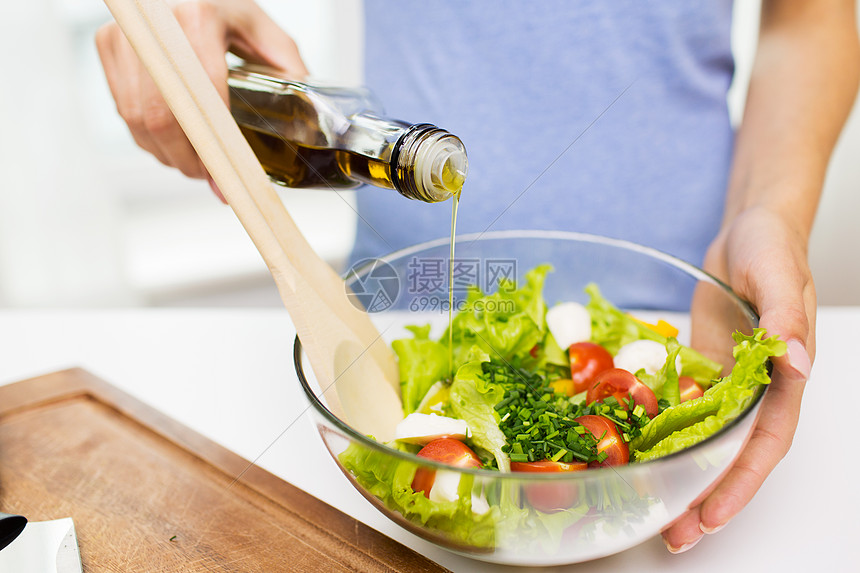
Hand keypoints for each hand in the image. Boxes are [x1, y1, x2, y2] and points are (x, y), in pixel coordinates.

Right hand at [96, 0, 307, 196]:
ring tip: (195, 163)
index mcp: (200, 16)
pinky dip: (149, 137)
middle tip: (210, 177)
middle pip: (162, 117)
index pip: (201, 98)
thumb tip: (298, 129)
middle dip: (187, 159)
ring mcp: (126, 33)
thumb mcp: (270, 36)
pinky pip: (124, 110)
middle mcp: (156, 22)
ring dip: (168, 153)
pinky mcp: (108, 44)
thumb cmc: (232, 12)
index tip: (225, 173)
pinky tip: (174, 142)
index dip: (212, 145)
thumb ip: (289, 75)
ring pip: (138, 119)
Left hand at [662, 205, 814, 552]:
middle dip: (708, 497)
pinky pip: (684, 408)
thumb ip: (787, 318)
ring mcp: (727, 382)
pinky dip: (666, 433)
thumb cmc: (773, 249)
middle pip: (734, 455)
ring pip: (707, 439)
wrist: (746, 231)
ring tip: (655, 509)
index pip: (766, 443)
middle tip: (675, 534)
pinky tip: (640, 452)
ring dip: (685, 475)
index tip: (714, 516)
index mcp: (784, 378)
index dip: (741, 483)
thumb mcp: (780, 275)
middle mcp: (756, 389)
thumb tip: (798, 362)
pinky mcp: (703, 369)